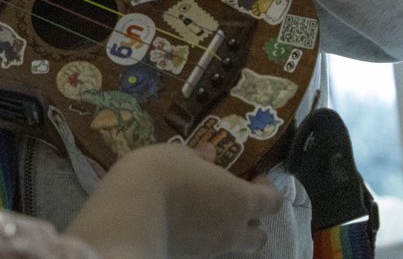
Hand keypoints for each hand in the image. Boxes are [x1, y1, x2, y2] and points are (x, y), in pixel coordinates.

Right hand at [67, 143, 282, 257]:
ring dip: (229, 231)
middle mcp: (232, 230)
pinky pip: (208, 249)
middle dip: (253, 220)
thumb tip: (209, 155)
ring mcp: (211, 249)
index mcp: (240, 200)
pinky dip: (205, 237)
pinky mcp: (189, 257)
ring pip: (235, 246)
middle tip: (234, 201)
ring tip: (205, 210)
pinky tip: (183, 220)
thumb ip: (198, 158)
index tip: (253, 175)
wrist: (129, 216)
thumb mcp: (179, 155)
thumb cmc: (161, 174)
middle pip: (259, 235)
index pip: (272, 202)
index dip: (267, 189)